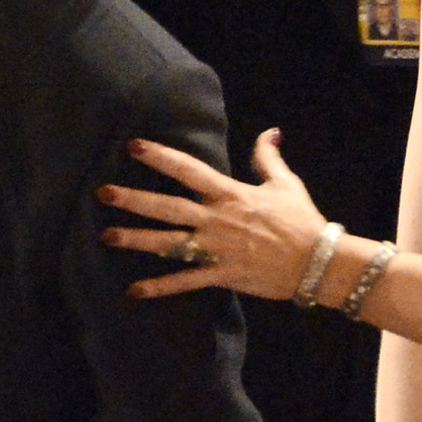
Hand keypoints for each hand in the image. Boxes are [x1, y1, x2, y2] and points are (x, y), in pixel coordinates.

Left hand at [98, 129, 327, 299]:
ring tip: (106, 236)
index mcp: (231, 194)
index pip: (188, 170)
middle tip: (103, 193)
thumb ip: (268, 157)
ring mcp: (217, 248)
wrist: (318, 261)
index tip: (133, 146)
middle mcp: (217, 219)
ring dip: (136, 239)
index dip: (160, 156)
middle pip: (168, 206)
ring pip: (169, 243)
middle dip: (134, 199)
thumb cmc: (303, 220)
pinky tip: (133, 290)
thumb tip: (269, 131)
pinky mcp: (221, 274)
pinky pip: (185, 281)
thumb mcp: (286, 183)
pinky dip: (159, 287)